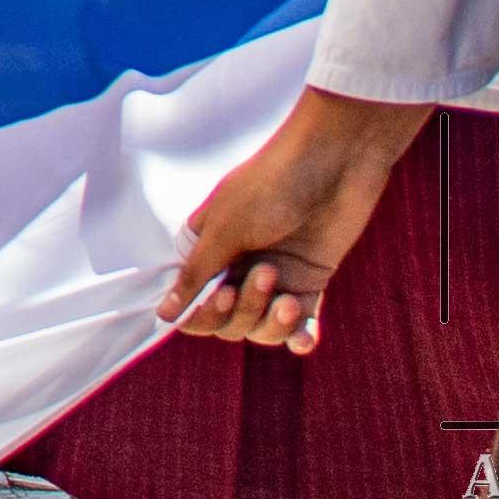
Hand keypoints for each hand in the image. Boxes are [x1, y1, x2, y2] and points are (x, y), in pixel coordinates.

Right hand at [161, 85, 432, 349]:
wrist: (336, 162)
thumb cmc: (273, 185)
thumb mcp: (226, 229)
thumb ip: (195, 276)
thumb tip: (163, 315)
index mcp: (209, 248)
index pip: (192, 303)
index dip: (202, 312)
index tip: (221, 294)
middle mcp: (237, 265)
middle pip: (227, 320)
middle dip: (243, 309)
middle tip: (265, 274)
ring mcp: (275, 276)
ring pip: (261, 327)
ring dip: (273, 322)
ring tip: (288, 298)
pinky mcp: (310, 282)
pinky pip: (298, 326)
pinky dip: (299, 336)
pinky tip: (304, 335)